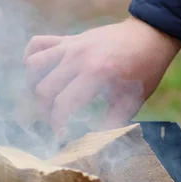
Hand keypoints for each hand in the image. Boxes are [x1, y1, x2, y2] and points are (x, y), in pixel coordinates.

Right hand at [23, 16, 180, 132]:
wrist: (149, 36)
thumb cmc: (144, 70)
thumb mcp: (132, 100)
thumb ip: (112, 123)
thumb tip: (93, 145)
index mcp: (97, 73)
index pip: (63, 104)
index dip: (58, 125)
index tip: (62, 136)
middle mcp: (79, 57)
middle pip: (43, 88)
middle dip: (46, 111)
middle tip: (57, 121)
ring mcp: (71, 45)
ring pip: (33, 66)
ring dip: (35, 86)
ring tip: (48, 98)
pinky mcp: (68, 39)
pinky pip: (37, 44)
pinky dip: (31, 58)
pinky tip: (40, 73)